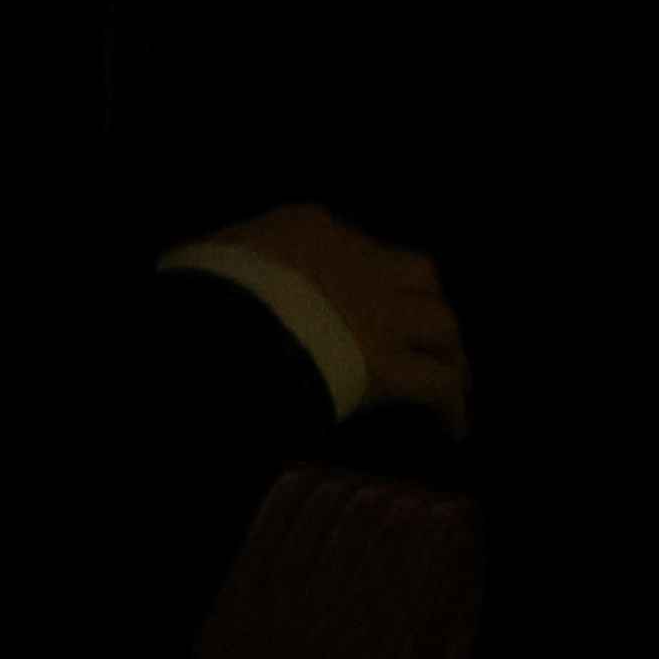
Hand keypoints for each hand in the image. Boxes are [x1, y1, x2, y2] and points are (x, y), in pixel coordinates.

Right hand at [191, 202, 466, 432]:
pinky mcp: (386, 365)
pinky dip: (451, 407)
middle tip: (426, 335)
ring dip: (451, 352)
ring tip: (455, 381)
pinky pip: (438, 385)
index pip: (352, 243)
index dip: (362, 276)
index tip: (359, 303)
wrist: (223, 328)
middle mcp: (359, 263)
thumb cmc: (204, 292)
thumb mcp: (208, 257)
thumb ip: (225, 262)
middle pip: (417, 274)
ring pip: (443, 323)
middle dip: (424, 303)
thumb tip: (203, 270)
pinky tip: (453, 430)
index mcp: (310, 229)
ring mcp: (378, 313)